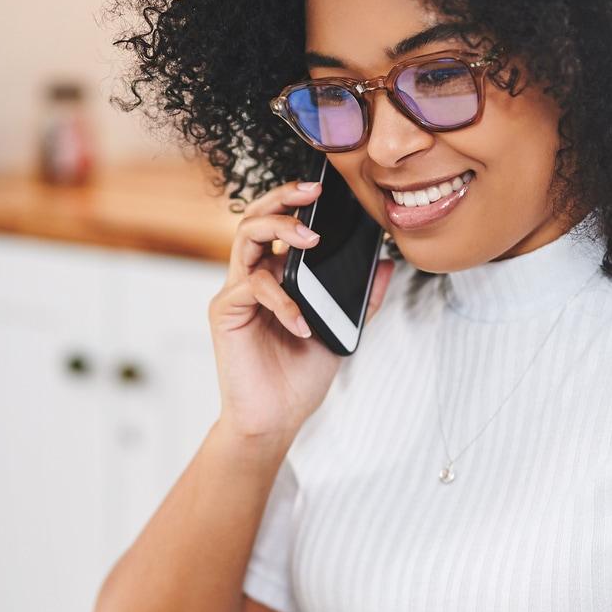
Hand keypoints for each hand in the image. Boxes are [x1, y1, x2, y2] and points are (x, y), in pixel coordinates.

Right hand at [210, 181, 395, 445]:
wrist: (274, 420)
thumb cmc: (299, 378)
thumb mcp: (342, 331)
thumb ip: (362, 299)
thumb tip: (386, 263)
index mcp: (278, 276)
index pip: (281, 225)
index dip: (298, 202)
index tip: (330, 191)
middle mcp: (253, 276)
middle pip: (255, 216)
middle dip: (283, 196)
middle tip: (314, 192)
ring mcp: (236, 292)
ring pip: (245, 236)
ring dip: (278, 228)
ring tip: (309, 239)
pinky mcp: (225, 312)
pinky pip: (252, 288)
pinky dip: (282, 301)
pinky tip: (301, 324)